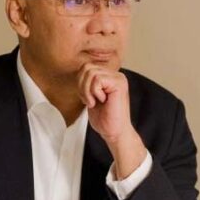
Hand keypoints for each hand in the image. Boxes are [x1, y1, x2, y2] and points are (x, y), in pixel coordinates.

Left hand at [77, 63, 146, 178]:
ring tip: (95, 102)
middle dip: (82, 86)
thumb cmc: (104, 118)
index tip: (87, 98)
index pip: (86, 67)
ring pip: (91, 72)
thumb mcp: (91, 96)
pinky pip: (97, 79)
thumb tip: (79, 71)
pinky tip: (102, 101)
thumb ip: (88, 83)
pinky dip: (94, 92)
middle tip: (90, 100)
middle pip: (86, 67)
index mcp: (109, 76)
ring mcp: (118, 78)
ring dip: (87, 90)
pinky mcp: (119, 84)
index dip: (80, 83)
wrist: (114, 132)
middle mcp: (115, 75)